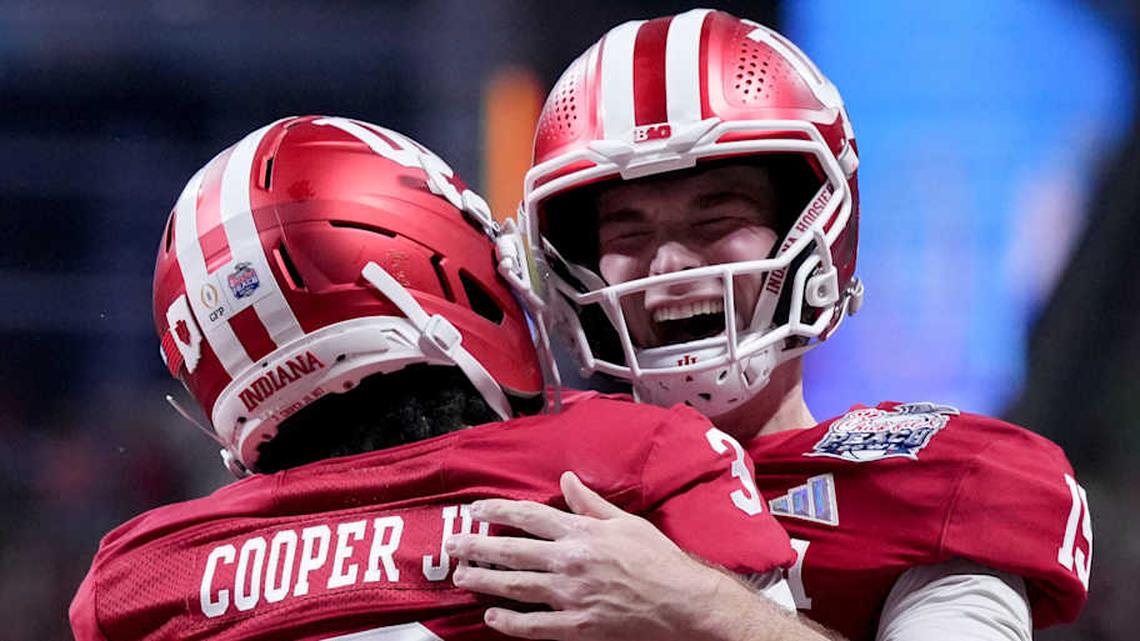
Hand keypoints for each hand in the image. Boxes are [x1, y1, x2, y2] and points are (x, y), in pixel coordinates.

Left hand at [445, 471, 734, 640]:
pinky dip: (509, 622)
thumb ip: (591, 503)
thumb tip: (566, 479)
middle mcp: (570, 561)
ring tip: (461, 577)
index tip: (474, 510)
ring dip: (484, 581)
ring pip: (516, 586)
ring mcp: (571, 596)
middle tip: (452, 545)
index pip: (529, 517)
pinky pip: (535, 626)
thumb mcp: (627, 523)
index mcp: (582, 532)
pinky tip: (491, 617)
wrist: (684, 603)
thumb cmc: (659, 560)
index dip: (497, 511)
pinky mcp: (578, 626)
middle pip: (512, 551)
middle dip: (477, 547)